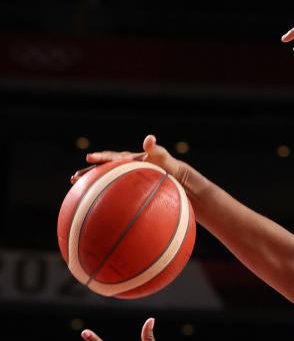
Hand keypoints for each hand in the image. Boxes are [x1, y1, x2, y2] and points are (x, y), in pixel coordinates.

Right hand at [70, 134, 187, 187]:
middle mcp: (122, 165)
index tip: (89, 158)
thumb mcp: (162, 155)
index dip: (101, 157)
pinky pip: (111, 186)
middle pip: (102, 168)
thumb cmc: (167, 164)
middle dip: (88, 172)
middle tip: (74, 177)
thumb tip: (149, 138)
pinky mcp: (126, 183)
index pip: (112, 157)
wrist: (172, 173)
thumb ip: (155, 148)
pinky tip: (94, 202)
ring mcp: (123, 174)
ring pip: (103, 177)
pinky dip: (101, 191)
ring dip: (90, 181)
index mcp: (128, 158)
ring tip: (76, 185)